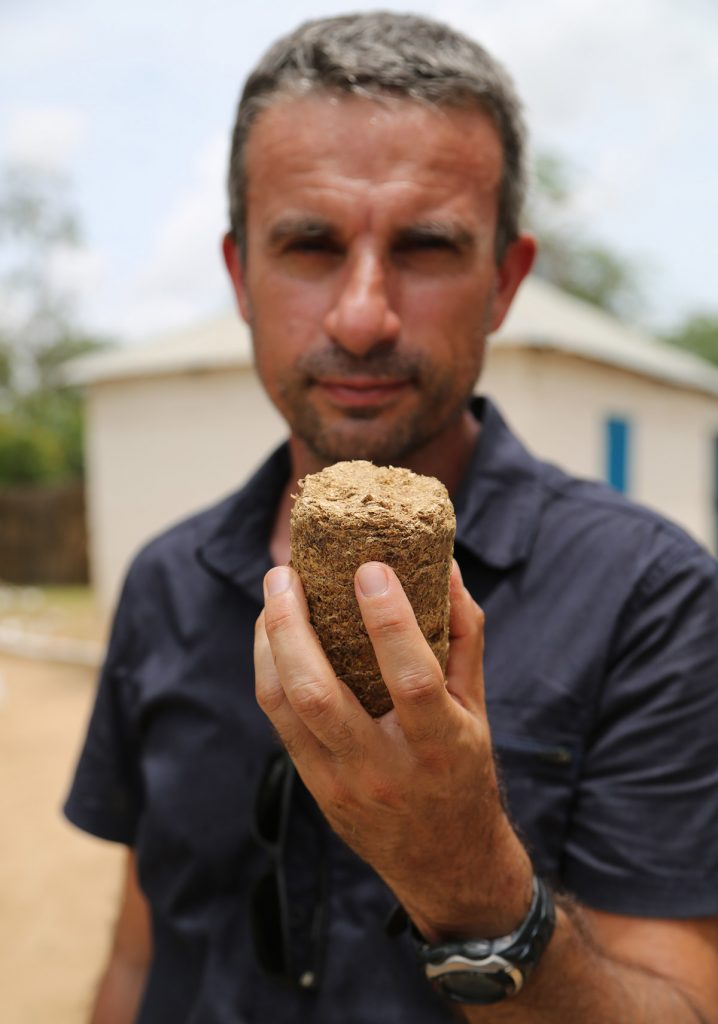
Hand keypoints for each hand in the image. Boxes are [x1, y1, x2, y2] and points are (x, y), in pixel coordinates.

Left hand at [254, 559, 532, 939]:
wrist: (444, 865)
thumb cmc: (463, 772)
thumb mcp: (477, 709)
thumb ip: (463, 637)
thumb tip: (448, 567)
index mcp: (438, 746)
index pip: (411, 679)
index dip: (389, 621)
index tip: (369, 569)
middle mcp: (383, 769)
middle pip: (318, 693)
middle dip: (290, 626)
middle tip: (285, 574)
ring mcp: (340, 784)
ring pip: (284, 706)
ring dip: (268, 643)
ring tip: (273, 594)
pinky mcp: (314, 788)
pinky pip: (279, 720)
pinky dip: (271, 671)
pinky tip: (274, 636)